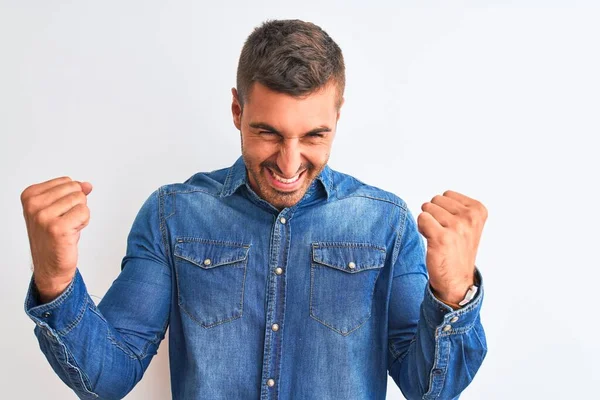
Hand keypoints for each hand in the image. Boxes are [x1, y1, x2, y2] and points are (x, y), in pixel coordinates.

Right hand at [21, 177, 92, 301]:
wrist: (50, 266)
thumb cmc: (54, 237)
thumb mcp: (59, 208)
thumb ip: (73, 193)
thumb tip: (87, 185)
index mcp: (30, 195)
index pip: (67, 181)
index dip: (70, 197)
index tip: (59, 213)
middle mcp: (33, 205)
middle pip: (75, 189)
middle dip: (77, 205)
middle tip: (65, 221)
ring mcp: (43, 217)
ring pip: (81, 200)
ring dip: (80, 215)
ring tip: (68, 228)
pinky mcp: (57, 228)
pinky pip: (84, 212)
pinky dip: (83, 223)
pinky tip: (71, 233)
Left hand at [417, 190, 487, 304]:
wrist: (457, 280)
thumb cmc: (458, 249)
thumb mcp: (468, 223)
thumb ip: (456, 206)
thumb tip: (435, 198)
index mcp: (479, 211)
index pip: (447, 194)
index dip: (443, 209)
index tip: (452, 226)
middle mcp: (470, 217)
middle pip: (436, 200)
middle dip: (434, 214)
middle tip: (443, 232)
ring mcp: (457, 227)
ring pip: (427, 209)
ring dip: (428, 223)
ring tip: (439, 238)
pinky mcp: (442, 238)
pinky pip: (422, 219)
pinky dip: (422, 228)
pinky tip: (431, 241)